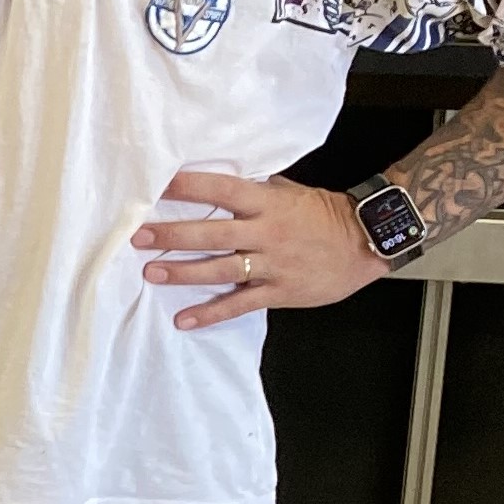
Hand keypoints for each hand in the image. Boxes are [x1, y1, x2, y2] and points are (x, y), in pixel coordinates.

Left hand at [135, 169, 388, 329]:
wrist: (365, 242)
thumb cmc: (321, 214)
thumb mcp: (288, 192)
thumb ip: (253, 192)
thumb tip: (212, 184)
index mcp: (267, 203)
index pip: (221, 190)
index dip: (189, 187)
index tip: (157, 185)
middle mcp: (266, 232)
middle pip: (213, 234)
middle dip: (173, 235)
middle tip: (138, 236)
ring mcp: (272, 264)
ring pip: (220, 269)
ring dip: (183, 272)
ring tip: (150, 272)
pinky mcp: (278, 291)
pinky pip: (239, 304)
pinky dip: (210, 313)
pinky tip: (183, 320)